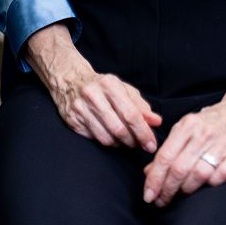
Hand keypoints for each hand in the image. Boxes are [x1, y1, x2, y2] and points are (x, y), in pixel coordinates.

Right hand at [25, 23, 160, 149]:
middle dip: (133, 141)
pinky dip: (107, 141)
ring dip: (121, 144)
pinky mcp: (72, 121)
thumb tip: (156, 122)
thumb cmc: (101, 86)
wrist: (69, 80)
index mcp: (109, 84)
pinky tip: (112, 137)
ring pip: (106, 138)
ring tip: (126, 140)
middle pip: (119, 129)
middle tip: (140, 145)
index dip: (143, 132)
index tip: (151, 144)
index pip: (131, 114)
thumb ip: (141, 106)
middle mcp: (92, 95)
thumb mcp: (123, 89)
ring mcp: (80, 109)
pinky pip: (95, 139)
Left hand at [143, 64, 225, 206]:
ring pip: (198, 175)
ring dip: (185, 191)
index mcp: (187, 125)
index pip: (165, 156)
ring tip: (179, 196)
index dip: (154, 179)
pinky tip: (203, 188)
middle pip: (179, 169)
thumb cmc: (213, 121)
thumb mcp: (188, 127)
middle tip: (160, 202)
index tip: (148, 194)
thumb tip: (150, 172)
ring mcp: (222, 145)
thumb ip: (170, 148)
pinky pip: (220, 177)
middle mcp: (203, 134)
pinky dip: (209, 186)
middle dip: (166, 190)